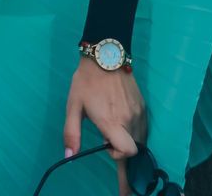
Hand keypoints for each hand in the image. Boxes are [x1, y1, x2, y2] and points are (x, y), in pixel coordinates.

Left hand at [64, 57, 146, 195]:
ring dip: (128, 139)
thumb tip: (68, 156)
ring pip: (140, 139)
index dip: (117, 155)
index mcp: (111, 122)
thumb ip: (71, 133)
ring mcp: (138, 112)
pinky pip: (143, 127)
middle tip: (107, 136)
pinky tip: (121, 120)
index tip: (106, 147)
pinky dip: (134, 131)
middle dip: (121, 148)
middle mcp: (129, 120)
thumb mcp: (73, 106)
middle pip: (133, 149)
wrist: (105, 55)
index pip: (126, 152)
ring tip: (113, 125)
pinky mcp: (143, 106)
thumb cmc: (86, 81)